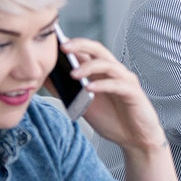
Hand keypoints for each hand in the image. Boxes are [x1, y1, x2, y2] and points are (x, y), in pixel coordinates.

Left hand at [58, 37, 165, 153]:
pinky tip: (89, 89)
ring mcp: (125, 80)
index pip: (86, 51)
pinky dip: (102, 85)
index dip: (71, 44)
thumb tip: (45, 79)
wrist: (135, 138)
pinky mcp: (133, 92)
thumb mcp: (83, 104)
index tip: (53, 42)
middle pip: (98, 50)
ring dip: (89, 67)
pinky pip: (117, 84)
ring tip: (73, 74)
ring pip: (108, 65)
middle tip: (63, 47)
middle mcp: (114, 71)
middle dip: (80, 45)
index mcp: (101, 72)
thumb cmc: (112, 119)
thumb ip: (67, 90)